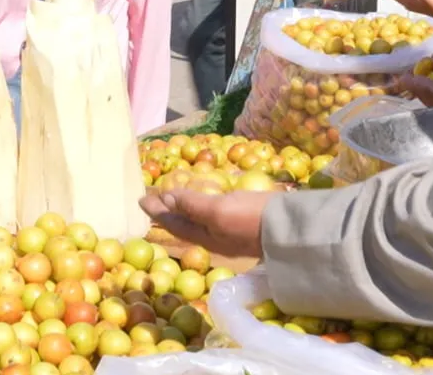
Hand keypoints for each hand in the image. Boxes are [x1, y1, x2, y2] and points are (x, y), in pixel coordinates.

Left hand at [140, 190, 273, 257]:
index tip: (141, 198)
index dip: (157, 210)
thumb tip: (166, 199)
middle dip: (167, 210)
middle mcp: (214, 236)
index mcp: (204, 236)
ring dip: (182, 207)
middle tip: (152, 196)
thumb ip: (192, 205)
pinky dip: (201, 205)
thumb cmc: (252, 219)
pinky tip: (205, 198)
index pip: (173, 223)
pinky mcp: (243, 222)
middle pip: (183, 222)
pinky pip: (212, 213)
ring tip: (172, 196)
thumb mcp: (218, 211)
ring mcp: (229, 230)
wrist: (291, 229)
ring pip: (197, 218)